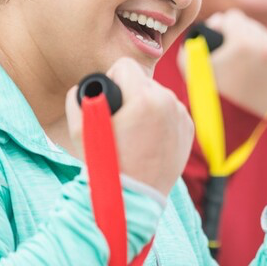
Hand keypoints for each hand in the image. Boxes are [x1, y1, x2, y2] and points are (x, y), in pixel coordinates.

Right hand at [66, 57, 194, 195]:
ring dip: (147, 105)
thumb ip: (78, 98)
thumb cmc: (104, 164)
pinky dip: (161, 119)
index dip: (113, 78)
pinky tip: (150, 138)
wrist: (132, 200)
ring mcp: (180, 114)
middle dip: (131, 94)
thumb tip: (84, 88)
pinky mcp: (188, 127)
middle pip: (143, 81)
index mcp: (143, 97)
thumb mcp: (79, 130)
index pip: (125, 65)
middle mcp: (167, 101)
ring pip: (158, 95)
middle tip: (123, 120)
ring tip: (136, 132)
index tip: (111, 98)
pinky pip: (171, 111)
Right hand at [178, 9, 266, 116]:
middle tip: (226, 43)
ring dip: (252, 39)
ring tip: (239, 50)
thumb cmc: (205, 92)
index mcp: (243, 42)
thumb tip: (203, 28)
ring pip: (264, 35)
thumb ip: (192, 39)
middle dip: (237, 31)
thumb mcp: (189, 63)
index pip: (233, 17)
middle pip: (249, 25)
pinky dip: (265, 51)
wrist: (228, 124)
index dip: (221, 23)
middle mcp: (264, 47)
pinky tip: (254, 57)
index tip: (216, 33)